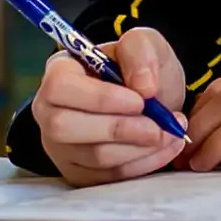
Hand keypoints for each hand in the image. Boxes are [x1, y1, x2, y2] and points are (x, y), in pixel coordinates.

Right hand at [32, 26, 189, 186]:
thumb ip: (140, 51)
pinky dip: (141, 165)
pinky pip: (106, 177)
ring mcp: (60, 146)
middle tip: (160, 126)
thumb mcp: (145, 43)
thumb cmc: (139, 69)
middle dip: (120, 130)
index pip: (61, 88)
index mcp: (59, 72)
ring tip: (171, 133)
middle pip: (66, 128)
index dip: (100, 98)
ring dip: (138, 149)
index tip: (141, 100)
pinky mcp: (78, 172)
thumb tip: (143, 88)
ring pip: (92, 157)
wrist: (151, 100)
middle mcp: (49, 111)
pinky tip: (165, 148)